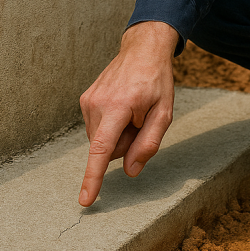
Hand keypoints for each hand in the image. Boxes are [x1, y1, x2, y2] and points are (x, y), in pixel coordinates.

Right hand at [78, 21, 177, 206]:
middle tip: (141, 119)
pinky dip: (112, 125)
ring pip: (102, 140)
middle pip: (108, 148)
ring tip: (133, 110)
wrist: (142, 50)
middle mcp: (97, 104)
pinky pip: (98, 128)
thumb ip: (148, 144)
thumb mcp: (164, 113)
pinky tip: (124, 107)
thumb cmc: (156, 81)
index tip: (85, 200)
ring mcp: (88, 101)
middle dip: (126, 143)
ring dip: (119, 133)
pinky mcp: (85, 100)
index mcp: (118, 106)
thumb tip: (130, 171)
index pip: (102, 149)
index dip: (93, 177)